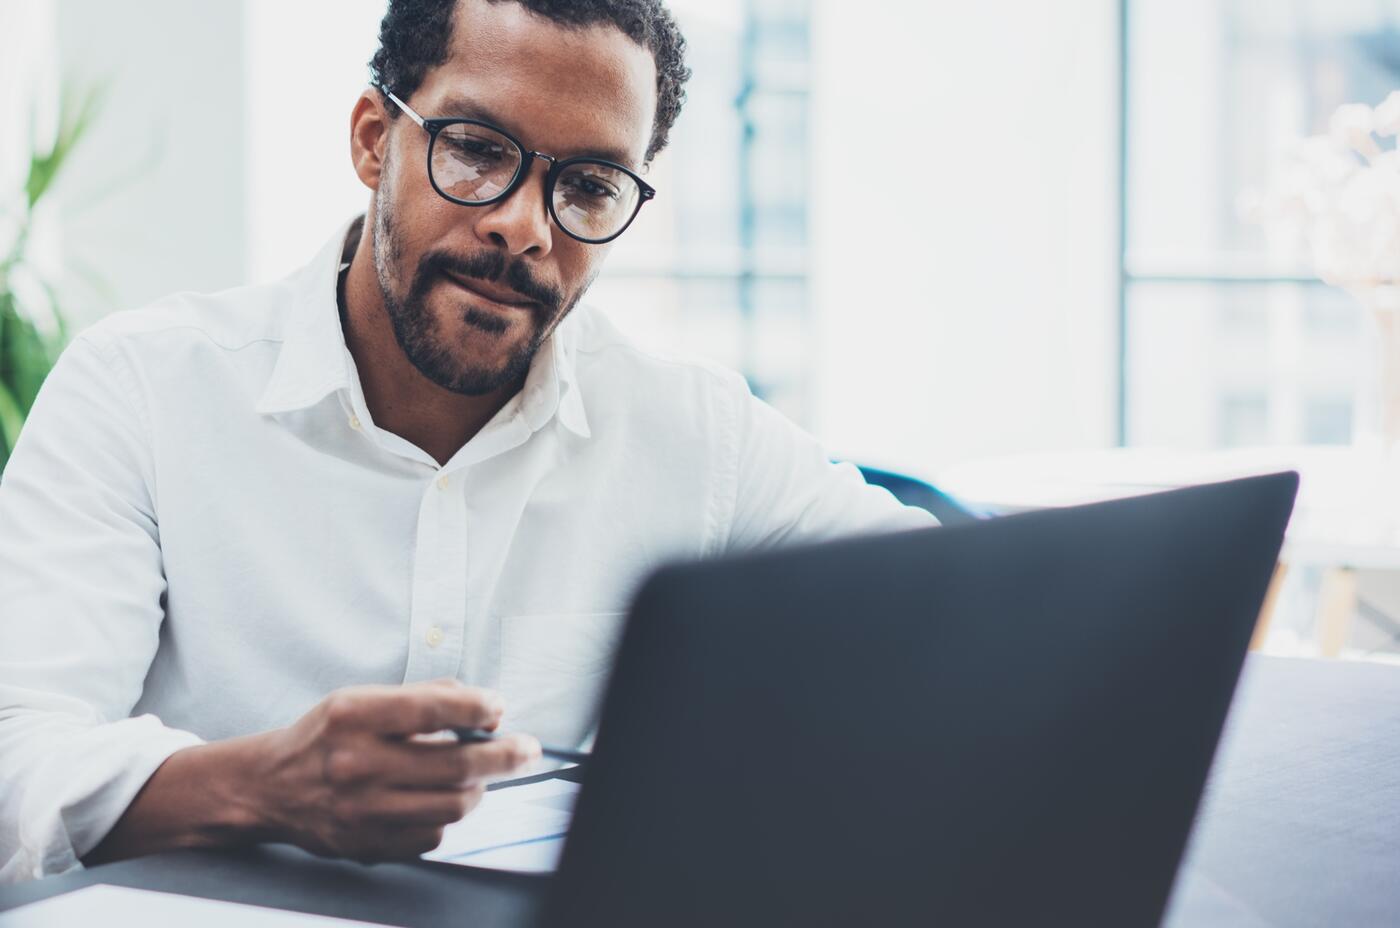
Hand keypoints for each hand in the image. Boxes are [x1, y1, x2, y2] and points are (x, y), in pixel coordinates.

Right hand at [249, 678, 539, 861]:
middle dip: (504, 755)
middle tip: (526, 748)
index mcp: (353, 717)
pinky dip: (448, 814)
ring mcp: (361, 811)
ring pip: (452, 804)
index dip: (478, 707)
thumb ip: (421, 696)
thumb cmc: (324, 737)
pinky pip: (432, 834)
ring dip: (480, 787)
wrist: (269, 788)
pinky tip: (443, 798)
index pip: (432, 709)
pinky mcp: (366, 845)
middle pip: (455, 764)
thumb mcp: (360, 698)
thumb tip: (482, 704)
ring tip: (482, 773)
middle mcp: (356, 764)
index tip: (500, 708)